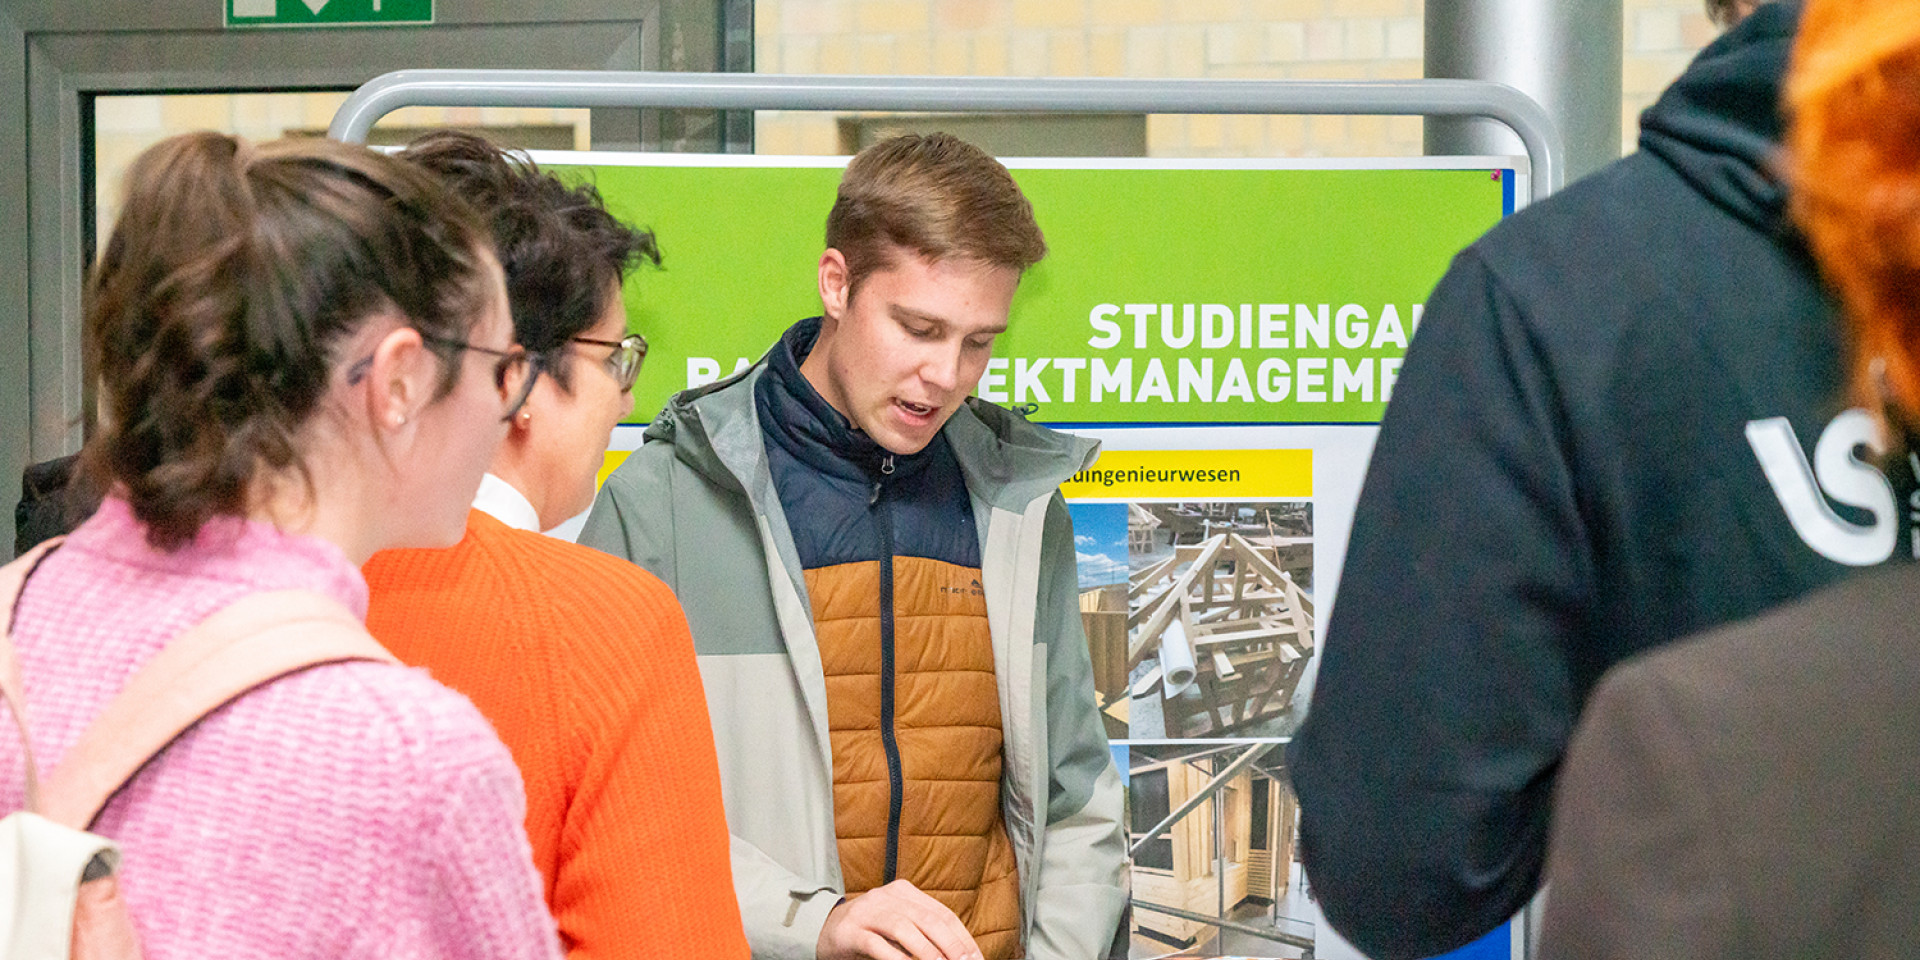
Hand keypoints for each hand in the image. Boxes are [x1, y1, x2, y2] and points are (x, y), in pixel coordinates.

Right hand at [816, 880, 982, 959]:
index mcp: (906, 892)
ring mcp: (868, 911)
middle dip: (951, 946)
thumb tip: (958, 954)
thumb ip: (924, 933)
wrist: (823, 929)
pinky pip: (878, 944)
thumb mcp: (900, 925)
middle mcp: (888, 896)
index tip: (976, 959)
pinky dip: (897, 958)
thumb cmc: (870, 931)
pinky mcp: (851, 931)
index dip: (963, 938)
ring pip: (905, 930)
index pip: (943, 914)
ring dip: (927, 953)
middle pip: (929, 920)